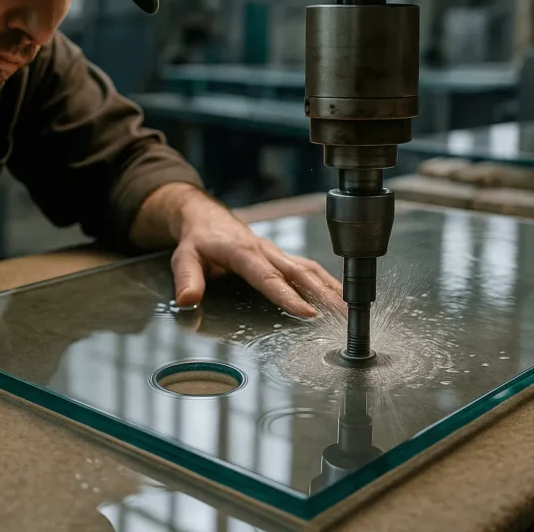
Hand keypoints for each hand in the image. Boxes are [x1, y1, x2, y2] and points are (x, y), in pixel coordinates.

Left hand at [170, 195, 343, 317]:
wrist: (205, 218)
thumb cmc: (197, 240)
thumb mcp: (183, 257)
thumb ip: (187, 278)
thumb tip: (188, 299)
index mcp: (243, 252)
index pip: (268, 277)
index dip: (288, 295)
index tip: (307, 313)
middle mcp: (266, 251)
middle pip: (299, 273)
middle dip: (323, 295)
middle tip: (342, 316)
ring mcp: (276, 253)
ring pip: (309, 269)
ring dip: (330, 289)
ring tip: (350, 311)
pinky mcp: (282, 257)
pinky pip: (308, 268)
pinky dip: (327, 282)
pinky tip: (340, 297)